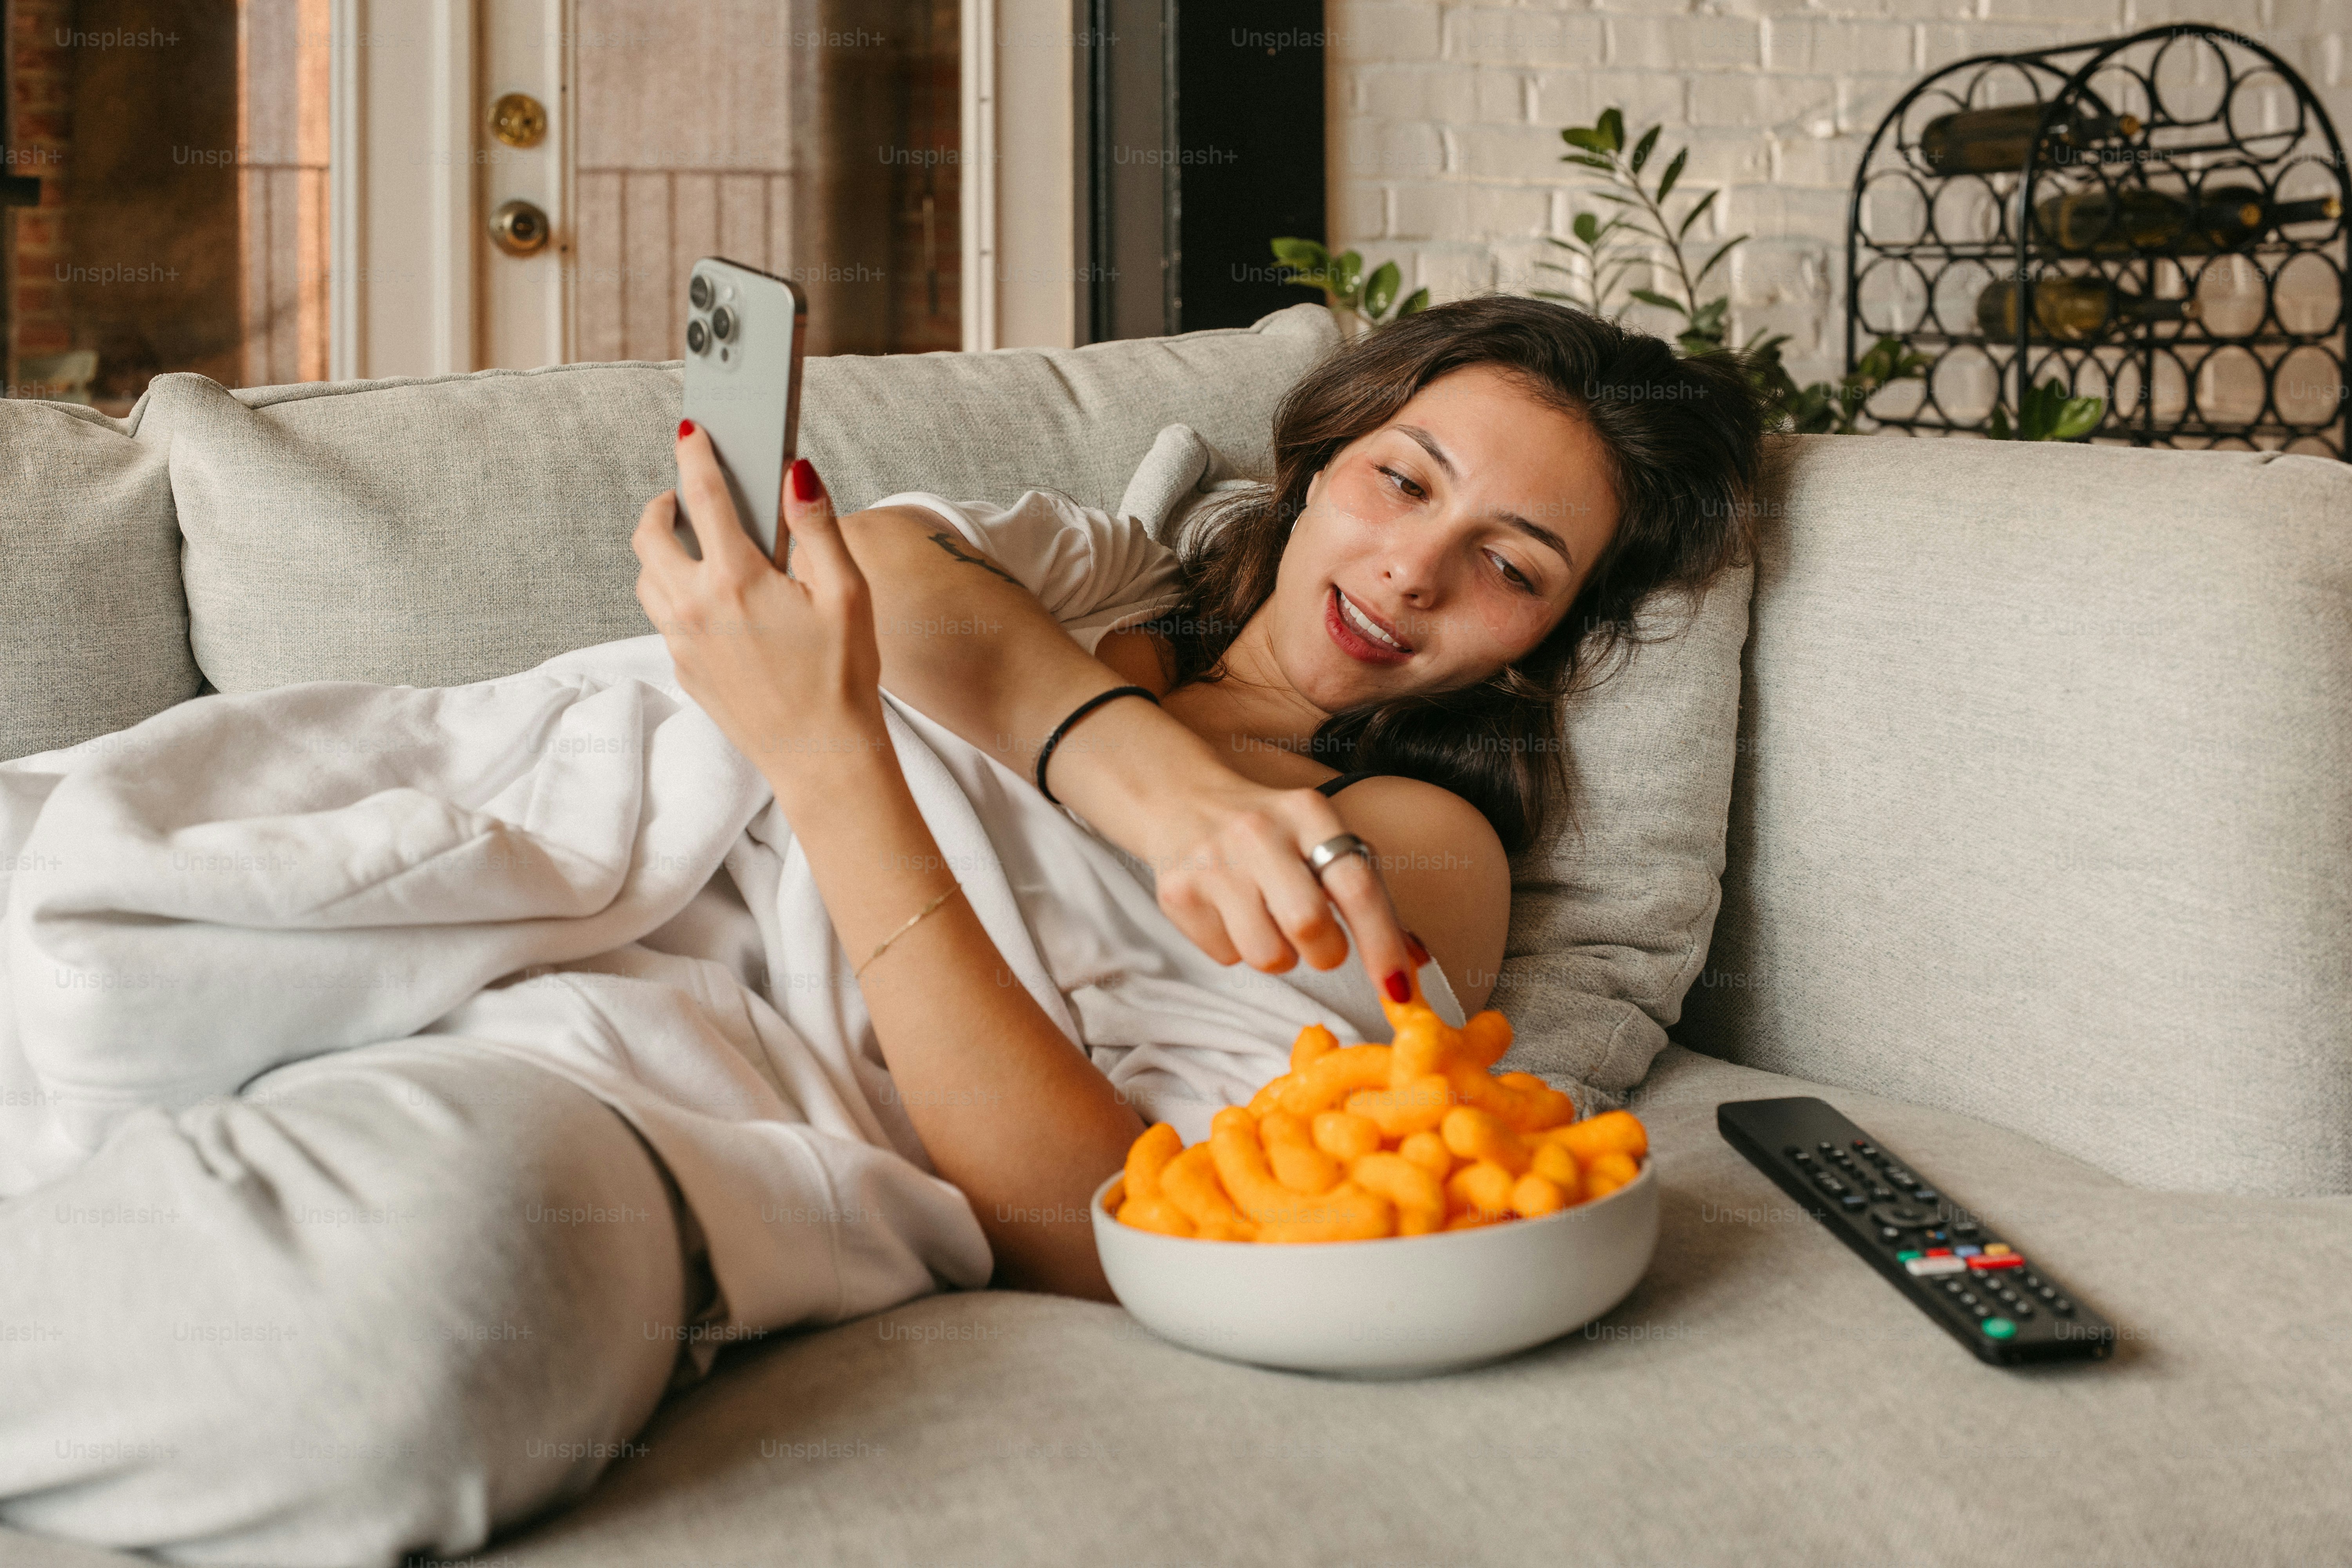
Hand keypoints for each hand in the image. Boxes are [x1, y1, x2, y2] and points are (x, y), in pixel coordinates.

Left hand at [631, 423, 884, 773]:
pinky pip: (662, 619)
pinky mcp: (684, 671)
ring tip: (691, 545)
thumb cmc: (843, 677)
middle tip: (681, 495)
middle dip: (660, 504)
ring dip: (659, 551)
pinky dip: (673, 595)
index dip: (693, 454)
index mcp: (737, 579)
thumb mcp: (846, 593)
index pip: (701, 495)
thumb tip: (794, 472)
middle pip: (649, 536)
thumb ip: (816, 526)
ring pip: (645, 579)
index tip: (691, 432)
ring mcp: (683, 643)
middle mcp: (696, 607)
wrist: (822, 758)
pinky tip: (710, 600)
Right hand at [1134, 769, 1426, 1009]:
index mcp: (1308, 812)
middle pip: (1310, 926)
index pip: (1356, 885)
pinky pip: (1226, 958)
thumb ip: (1366, 894)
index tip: (1398, 989)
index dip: (1382, 943)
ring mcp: (1213, 863)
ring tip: (1268, 922)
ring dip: (1281, 956)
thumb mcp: (1318, 838)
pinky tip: (1230, 914)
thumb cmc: (1269, 831)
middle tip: (1320, 944)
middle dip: (1326, 953)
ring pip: (1267, 955)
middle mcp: (1258, 832)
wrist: (1180, 799)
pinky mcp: (1176, 894)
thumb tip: (1414, 962)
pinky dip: (1237, 949)